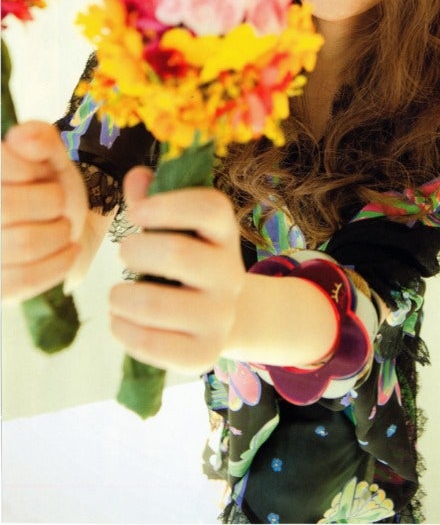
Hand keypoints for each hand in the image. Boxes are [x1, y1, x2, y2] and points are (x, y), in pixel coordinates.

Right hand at [2, 121, 89, 300]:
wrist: (66, 230)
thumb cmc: (51, 189)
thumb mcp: (51, 157)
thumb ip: (40, 139)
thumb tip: (22, 138)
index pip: (1, 167)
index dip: (33, 170)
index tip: (43, 174)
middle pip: (6, 206)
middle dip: (50, 202)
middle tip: (59, 204)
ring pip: (22, 243)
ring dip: (59, 233)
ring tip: (64, 227)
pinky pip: (25, 279)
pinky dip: (58, 263)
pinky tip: (68, 250)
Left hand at [109, 166, 245, 374]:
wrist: (219, 316)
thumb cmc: (186, 260)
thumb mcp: (176, 227)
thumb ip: (152, 200)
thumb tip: (137, 177)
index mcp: (225, 233)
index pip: (209, 208)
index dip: (167, 204)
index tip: (136, 213)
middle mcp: (230, 274)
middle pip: (177, 253)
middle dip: (134, 251)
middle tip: (124, 255)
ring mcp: (221, 316)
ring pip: (156, 303)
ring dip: (120, 296)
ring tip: (117, 294)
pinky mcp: (205, 354)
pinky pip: (151, 343)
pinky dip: (122, 329)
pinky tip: (120, 319)